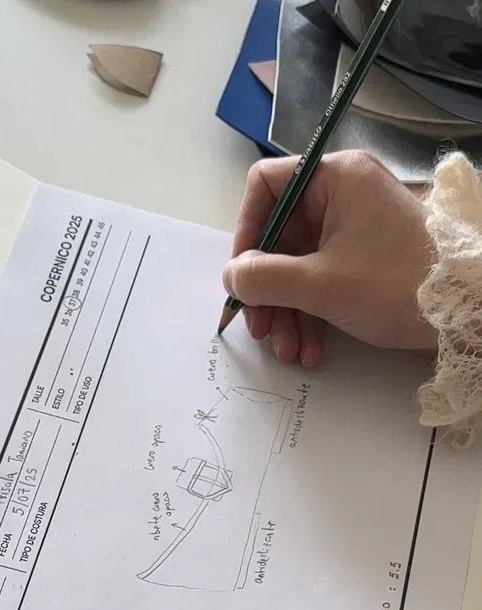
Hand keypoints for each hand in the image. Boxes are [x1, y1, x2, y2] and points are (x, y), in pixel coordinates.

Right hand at [221, 151, 437, 367]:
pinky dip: (312, 313)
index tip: (242, 274)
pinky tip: (312, 350)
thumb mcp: (321, 284)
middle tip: (260, 329)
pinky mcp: (363, 258)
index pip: (266, 186)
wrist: (472, 315)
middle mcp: (341, 196)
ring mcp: (353, 229)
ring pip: (299, 265)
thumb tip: (231, 277)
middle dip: (267, 290)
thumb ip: (264, 278)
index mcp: (334, 179)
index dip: (246, 229)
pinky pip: (322, 279)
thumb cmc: (398, 284)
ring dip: (288, 311)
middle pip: (280, 237)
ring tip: (289, 351)